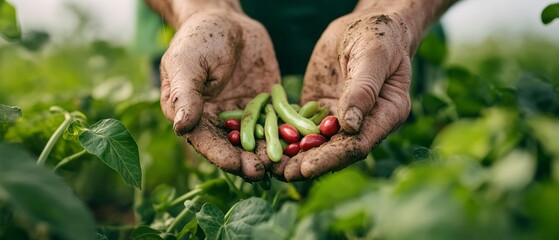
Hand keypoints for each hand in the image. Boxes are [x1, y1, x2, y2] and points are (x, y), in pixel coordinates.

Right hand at [159, 8, 279, 180]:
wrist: (227, 20)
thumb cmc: (198, 40)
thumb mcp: (186, 64)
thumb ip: (186, 95)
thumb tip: (182, 127)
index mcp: (196, 117)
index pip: (208, 143)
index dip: (222, 156)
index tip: (236, 166)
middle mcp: (221, 122)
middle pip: (235, 148)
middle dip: (248, 161)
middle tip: (263, 172)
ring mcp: (246, 115)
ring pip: (260, 139)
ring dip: (271, 152)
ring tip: (285, 163)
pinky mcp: (268, 105)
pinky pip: (279, 120)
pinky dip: (290, 131)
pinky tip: (303, 140)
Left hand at [278, 8, 414, 180]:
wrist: (366, 23)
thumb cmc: (378, 35)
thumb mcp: (372, 56)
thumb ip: (363, 89)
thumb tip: (349, 125)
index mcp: (386, 114)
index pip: (358, 144)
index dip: (331, 158)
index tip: (307, 166)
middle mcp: (365, 122)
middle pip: (335, 150)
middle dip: (308, 163)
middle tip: (282, 173)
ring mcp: (341, 117)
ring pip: (318, 142)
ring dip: (295, 155)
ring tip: (271, 166)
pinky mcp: (322, 108)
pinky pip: (303, 124)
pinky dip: (287, 134)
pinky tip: (267, 142)